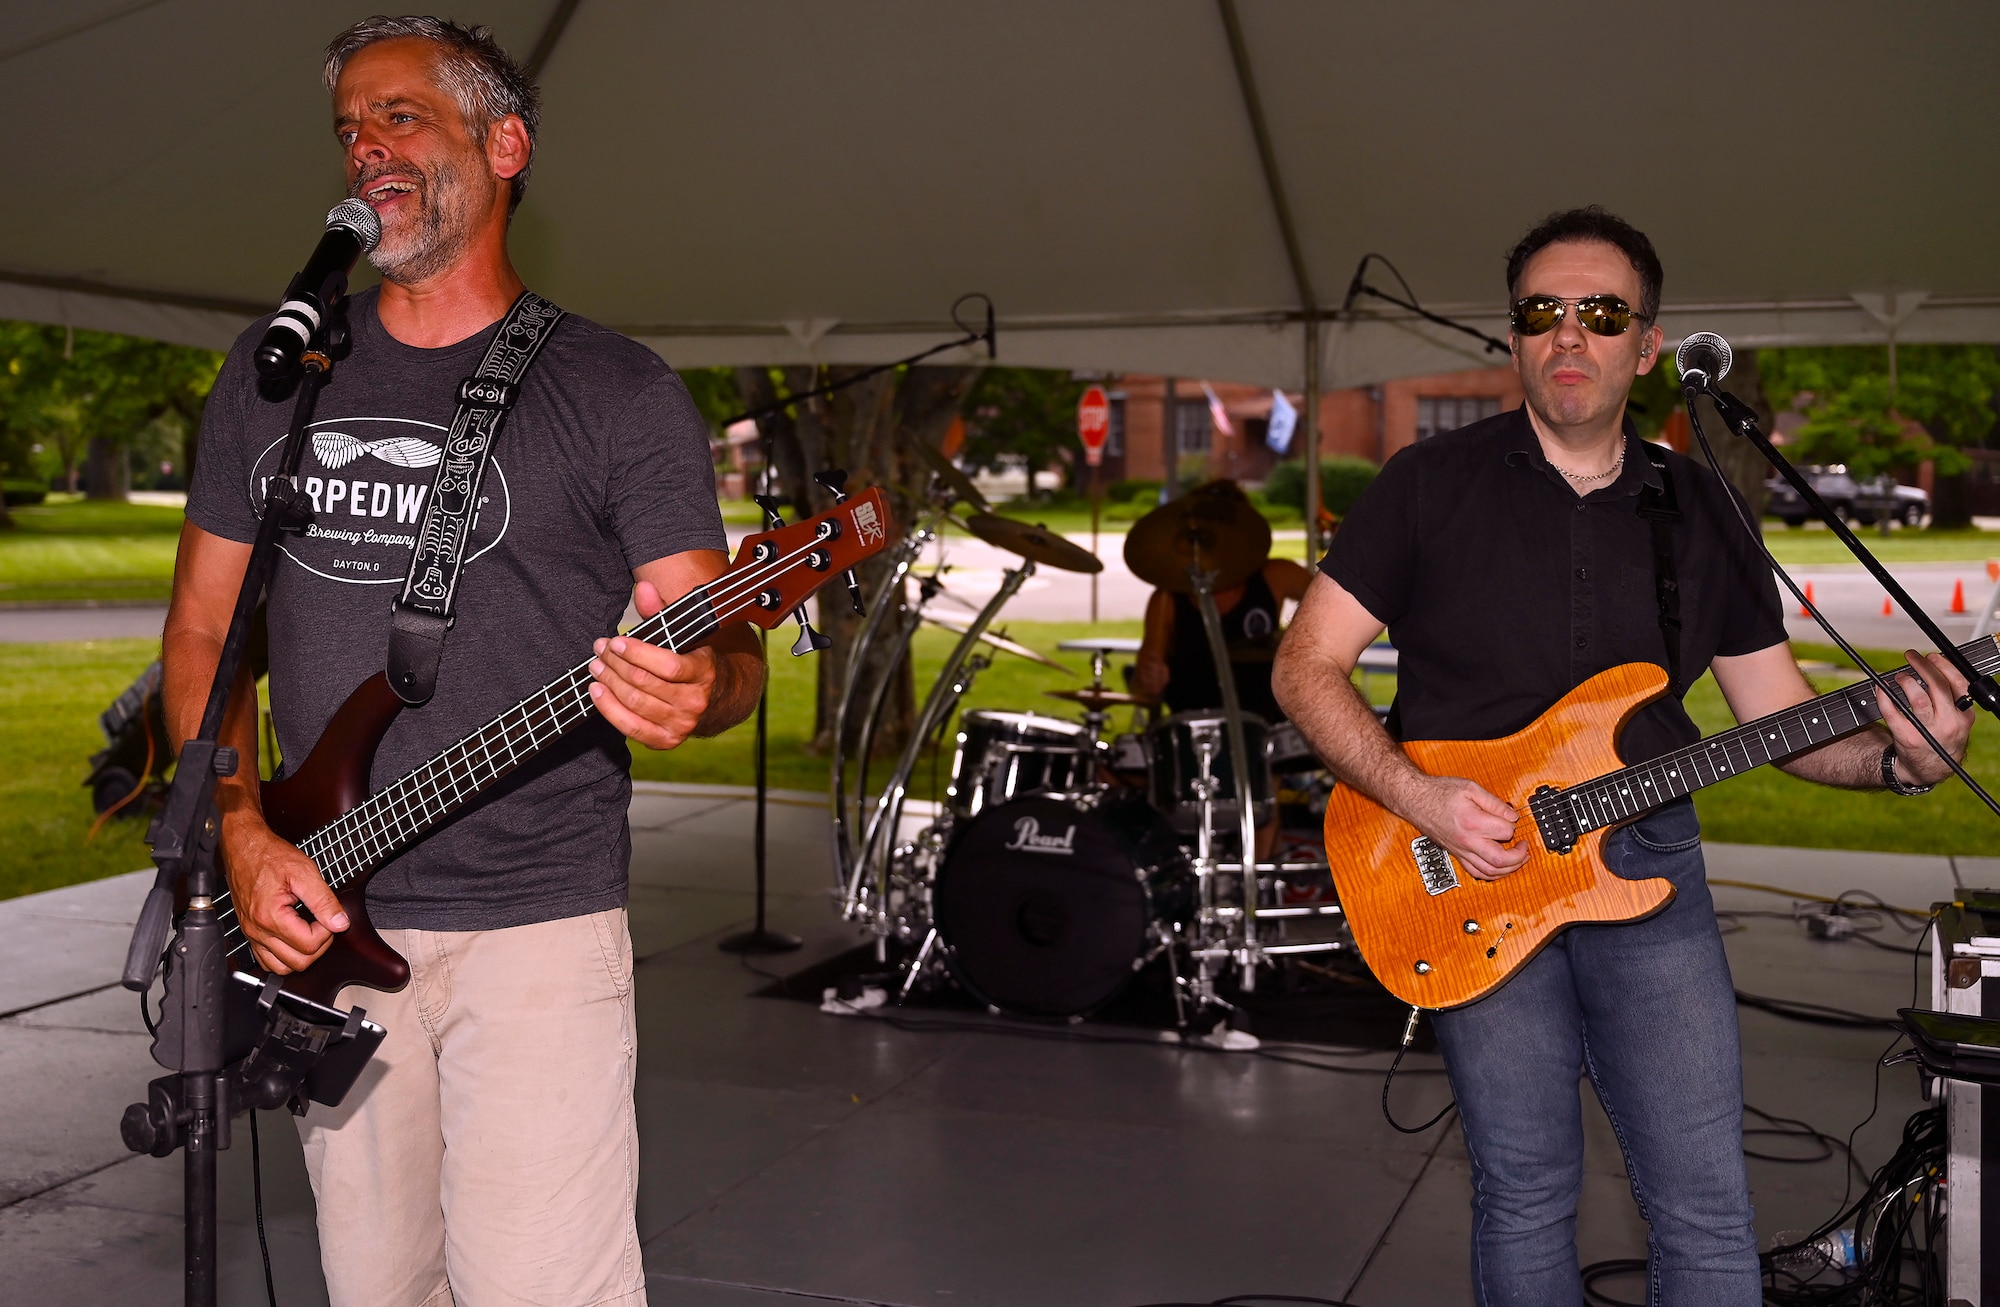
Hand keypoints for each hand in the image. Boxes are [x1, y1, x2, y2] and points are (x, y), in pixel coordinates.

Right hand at [222, 816, 348, 973]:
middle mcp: (257, 931)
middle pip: (297, 962)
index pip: (309, 945)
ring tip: (311, 932)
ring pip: (280, 967)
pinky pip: (266, 960)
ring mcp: (251, 934)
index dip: (327, 932)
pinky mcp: (249, 932)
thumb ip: (324, 900)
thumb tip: (340, 923)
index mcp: (270, 917)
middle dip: (318, 946)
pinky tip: (295, 939)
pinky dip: (283, 956)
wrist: (244, 847)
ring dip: (301, 955)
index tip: (329, 915)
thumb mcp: (304, 872)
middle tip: (323, 924)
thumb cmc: (270, 856)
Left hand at [589, 579, 716, 749]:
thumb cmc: (691, 659)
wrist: (714, 699)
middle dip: (616, 664)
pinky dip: (609, 709)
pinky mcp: (666, 740)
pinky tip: (597, 691)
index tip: (616, 641)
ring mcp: (682, 725)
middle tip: (600, 649)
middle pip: (645, 683)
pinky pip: (631, 727)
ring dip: (609, 682)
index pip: (668, 666)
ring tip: (596, 666)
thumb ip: (661, 611)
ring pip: (635, 703)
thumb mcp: (683, 633)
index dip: (638, 653)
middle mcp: (696, 702)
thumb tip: (644, 589)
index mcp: (705, 672)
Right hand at [1403, 775, 1526, 880]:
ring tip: (1518, 859)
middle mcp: (1467, 841)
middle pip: (1501, 860)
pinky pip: (1476, 873)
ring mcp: (1461, 851)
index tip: (1513, 817)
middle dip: (1519, 856)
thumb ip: (1494, 802)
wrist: (1416, 801)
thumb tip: (1512, 815)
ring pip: (1489, 872)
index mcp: (1472, 822)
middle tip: (1525, 846)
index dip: (1514, 823)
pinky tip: (1500, 867)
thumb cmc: (1439, 793)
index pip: (1506, 831)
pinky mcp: (1457, 855)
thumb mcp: (1470, 788)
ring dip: (1509, 869)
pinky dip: (1492, 874)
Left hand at [1880, 649, 1974, 785]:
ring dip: (1907, 682)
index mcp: (1964, 716)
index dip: (1944, 666)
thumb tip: (1935, 667)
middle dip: (1923, 666)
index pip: (1958, 684)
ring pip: (1918, 699)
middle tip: (1911, 656)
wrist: (1930, 769)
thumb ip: (1952, 699)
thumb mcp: (1958, 721)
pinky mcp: (1907, 738)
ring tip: (1901, 675)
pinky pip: (1893, 713)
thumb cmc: (1942, 738)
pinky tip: (1881, 689)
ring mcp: (1928, 731)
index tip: (1932, 656)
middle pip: (1937, 687)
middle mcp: (1949, 723)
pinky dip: (1884, 697)